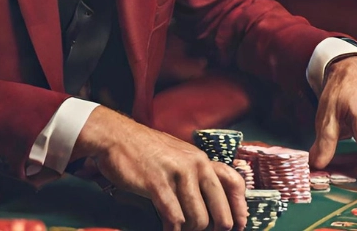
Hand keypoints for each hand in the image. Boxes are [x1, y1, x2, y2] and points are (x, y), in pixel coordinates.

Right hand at [73, 107, 247, 230]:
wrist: (116, 137)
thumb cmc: (147, 151)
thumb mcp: (179, 156)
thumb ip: (197, 174)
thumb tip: (213, 203)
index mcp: (203, 159)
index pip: (235, 184)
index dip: (240, 209)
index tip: (239, 225)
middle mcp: (195, 165)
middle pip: (220, 211)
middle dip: (216, 229)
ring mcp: (177, 174)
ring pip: (197, 219)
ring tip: (180, 229)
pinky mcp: (157, 184)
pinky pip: (174, 218)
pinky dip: (172, 229)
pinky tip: (166, 228)